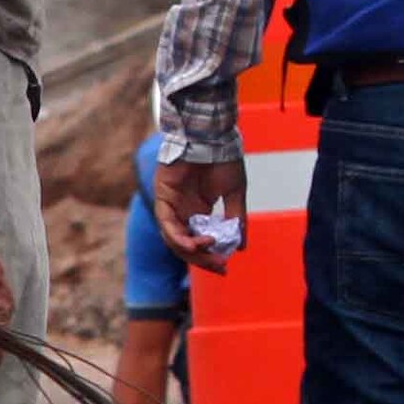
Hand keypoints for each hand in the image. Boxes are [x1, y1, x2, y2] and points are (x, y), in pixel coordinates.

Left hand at [152, 154, 243, 269]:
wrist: (212, 136)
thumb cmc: (223, 159)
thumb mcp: (235, 194)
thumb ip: (236, 219)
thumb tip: (241, 247)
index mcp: (197, 210)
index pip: (198, 242)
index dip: (209, 257)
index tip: (224, 267)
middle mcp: (182, 210)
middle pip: (185, 244)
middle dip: (202, 259)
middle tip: (220, 267)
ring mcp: (170, 204)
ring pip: (174, 238)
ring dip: (191, 251)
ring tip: (211, 255)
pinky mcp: (162, 197)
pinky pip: (166, 223)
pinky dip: (179, 237)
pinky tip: (196, 244)